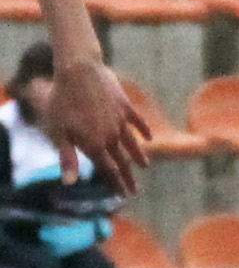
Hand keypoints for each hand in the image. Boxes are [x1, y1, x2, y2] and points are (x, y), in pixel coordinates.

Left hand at [41, 53, 141, 195]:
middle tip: (135, 191)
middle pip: (123, 161)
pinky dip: (143, 131)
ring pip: (132, 143)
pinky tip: (149, 137)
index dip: (116, 184)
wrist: (80, 71)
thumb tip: (71, 183)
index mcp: (94, 144)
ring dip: (138, 156)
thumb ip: (67, 157)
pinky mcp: (125, 106)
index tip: (124, 196)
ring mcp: (120, 120)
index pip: (108, 170)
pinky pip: (137, 122)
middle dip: (128, 177)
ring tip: (145, 166)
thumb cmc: (63, 101)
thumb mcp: (59, 131)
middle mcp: (110, 135)